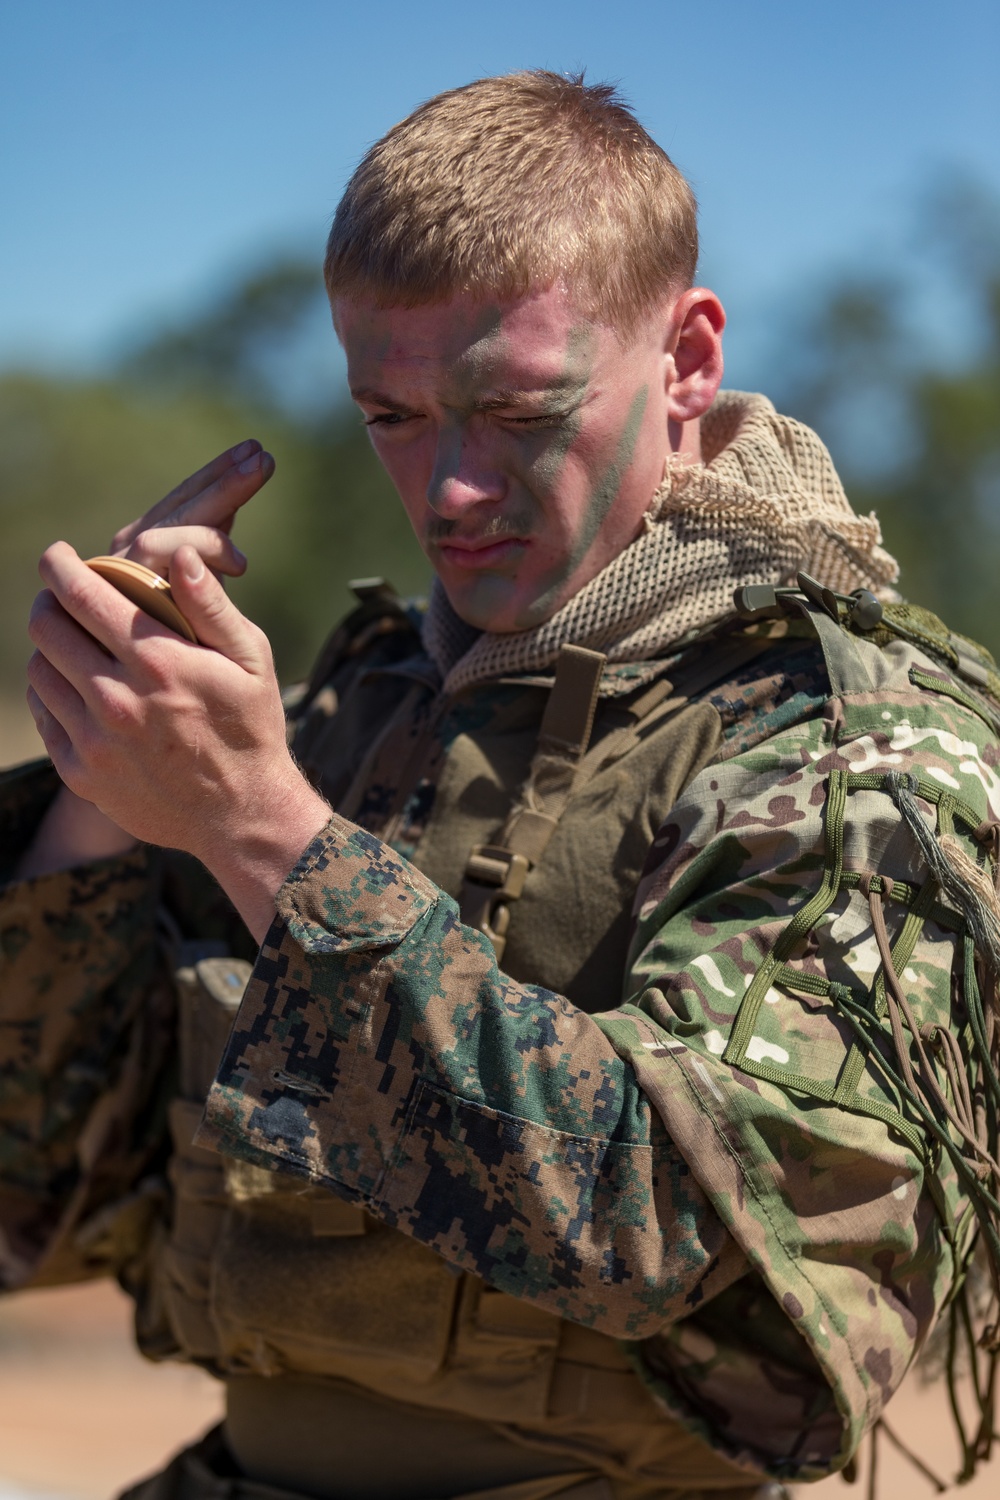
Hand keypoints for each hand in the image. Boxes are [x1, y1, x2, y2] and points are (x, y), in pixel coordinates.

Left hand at [16, 440, 279, 888]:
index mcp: (157, 661)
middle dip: (50, 601)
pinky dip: (53, 693)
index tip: (58, 555)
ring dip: (52, 648)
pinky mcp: (81, 772)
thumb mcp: (251, 660)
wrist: (242, 815)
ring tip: (76, 645)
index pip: (81, 594)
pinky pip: (45, 715)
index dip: (59, 565)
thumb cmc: (251, 727)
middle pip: (46, 627)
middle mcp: (116, 698)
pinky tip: (79, 689)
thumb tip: (179, 553)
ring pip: (40, 670)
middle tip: (65, 598)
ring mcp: (94, 740)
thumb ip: (211, 605)